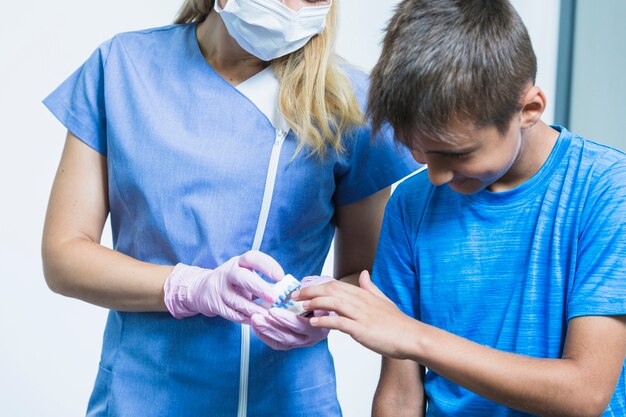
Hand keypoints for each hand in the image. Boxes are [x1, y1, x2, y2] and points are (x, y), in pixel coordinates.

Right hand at [164, 250, 284, 323]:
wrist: (202, 288)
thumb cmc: (234, 281)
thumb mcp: (246, 273)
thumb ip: (263, 280)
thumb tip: (287, 292)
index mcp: (239, 262)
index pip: (252, 258)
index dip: (267, 265)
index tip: (280, 276)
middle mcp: (228, 273)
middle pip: (242, 278)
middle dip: (259, 287)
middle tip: (274, 297)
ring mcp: (219, 289)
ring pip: (236, 300)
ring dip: (253, 309)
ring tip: (268, 315)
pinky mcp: (214, 304)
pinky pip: (231, 313)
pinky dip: (244, 318)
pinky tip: (255, 321)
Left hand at [251, 275, 335, 349]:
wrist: (328, 303)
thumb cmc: (324, 295)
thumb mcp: (323, 288)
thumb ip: (313, 290)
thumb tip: (301, 287)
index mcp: (321, 325)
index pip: (302, 325)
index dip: (287, 319)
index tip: (273, 310)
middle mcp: (311, 337)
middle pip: (289, 336)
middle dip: (271, 326)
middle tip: (258, 316)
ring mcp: (301, 341)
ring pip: (281, 341)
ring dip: (266, 331)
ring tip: (254, 319)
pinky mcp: (292, 343)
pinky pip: (277, 344)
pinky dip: (265, 336)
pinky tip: (256, 326)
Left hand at [294, 270, 417, 358]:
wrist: (411, 337)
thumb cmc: (397, 322)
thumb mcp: (383, 300)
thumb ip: (370, 287)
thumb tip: (363, 274)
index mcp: (363, 294)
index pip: (335, 284)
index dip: (317, 286)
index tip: (304, 290)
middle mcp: (360, 301)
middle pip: (331, 290)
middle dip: (310, 291)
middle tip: (295, 296)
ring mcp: (360, 315)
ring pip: (333, 303)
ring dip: (314, 303)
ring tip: (301, 307)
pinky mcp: (361, 329)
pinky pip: (339, 322)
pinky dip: (324, 320)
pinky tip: (314, 322)